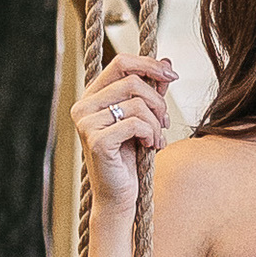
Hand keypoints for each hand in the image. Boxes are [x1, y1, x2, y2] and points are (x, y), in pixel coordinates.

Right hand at [73, 53, 173, 207]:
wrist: (119, 195)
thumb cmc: (130, 156)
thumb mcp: (144, 117)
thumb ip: (152, 90)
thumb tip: (167, 62)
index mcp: (92, 96)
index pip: (121, 62)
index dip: (149, 64)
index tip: (172, 76)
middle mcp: (83, 107)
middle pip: (133, 81)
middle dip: (158, 101)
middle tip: (165, 122)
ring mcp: (86, 124)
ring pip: (137, 103)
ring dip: (157, 123)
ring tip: (157, 139)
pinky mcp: (97, 141)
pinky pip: (135, 123)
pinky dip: (151, 134)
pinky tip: (150, 146)